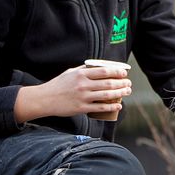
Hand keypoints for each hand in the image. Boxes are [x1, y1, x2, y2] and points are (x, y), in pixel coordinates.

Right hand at [14, 65, 131, 122]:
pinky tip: (118, 106)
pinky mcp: (81, 108)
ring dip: (120, 94)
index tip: (125, 73)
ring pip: (106, 95)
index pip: (103, 71)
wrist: (45, 99)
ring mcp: (83, 97)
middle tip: (129, 84)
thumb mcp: (70, 72)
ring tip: (127, 92)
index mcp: (81, 74)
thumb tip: (99, 66)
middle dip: (121, 84)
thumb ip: (84, 70)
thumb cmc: (59, 85)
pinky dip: (111, 107)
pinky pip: (99, 108)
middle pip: (108, 83)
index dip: (117, 72)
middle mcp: (83, 85)